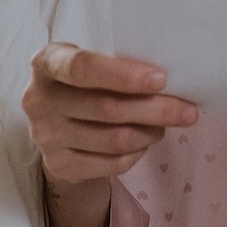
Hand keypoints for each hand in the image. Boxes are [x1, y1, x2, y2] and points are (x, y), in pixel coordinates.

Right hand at [22, 43, 198, 185]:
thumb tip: (171, 81)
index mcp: (47, 61)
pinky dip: (137, 154)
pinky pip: (111, 163)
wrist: (58, 125)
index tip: (161, 80)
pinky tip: (145, 142)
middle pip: (106, 108)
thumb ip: (117, 65)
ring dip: (149, 133)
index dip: (123, 75)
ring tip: (165, 125)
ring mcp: (45, 135)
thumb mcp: (92, 64)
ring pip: (113, 139)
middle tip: (188, 111)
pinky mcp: (58, 165)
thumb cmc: (86, 83)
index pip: (83, 68)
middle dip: (155, 110)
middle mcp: (39, 99)